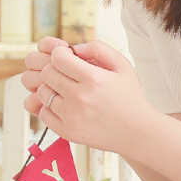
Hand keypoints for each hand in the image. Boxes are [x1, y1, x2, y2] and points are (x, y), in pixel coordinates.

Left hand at [20, 38, 152, 151]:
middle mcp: (80, 98)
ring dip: (51, 88)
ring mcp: (72, 117)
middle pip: (46, 73)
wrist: (137, 132)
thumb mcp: (122, 65)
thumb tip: (75, 49)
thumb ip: (99, 48)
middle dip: (54, 69)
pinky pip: (43, 112)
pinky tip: (65, 105)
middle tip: (66, 73)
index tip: (67, 58)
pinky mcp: (67, 132)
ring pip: (42, 93)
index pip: (57, 58)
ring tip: (67, 90)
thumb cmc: (130, 97)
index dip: (60, 54)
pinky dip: (50, 107)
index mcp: (93, 79)